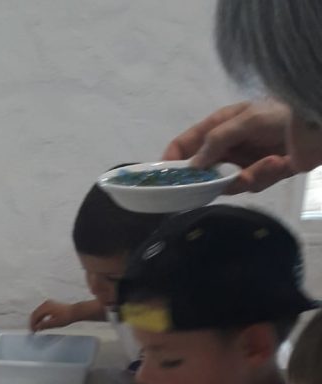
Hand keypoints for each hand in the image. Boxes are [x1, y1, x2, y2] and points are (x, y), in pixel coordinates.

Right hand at [30, 300, 76, 332]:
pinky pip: (42, 311)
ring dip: (36, 320)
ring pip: (38, 312)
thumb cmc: (67, 317)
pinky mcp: (51, 304)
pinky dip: (40, 317)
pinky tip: (42, 323)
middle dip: (33, 322)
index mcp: (46, 307)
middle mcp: (46, 303)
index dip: (32, 324)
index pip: (34, 316)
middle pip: (35, 313)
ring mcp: (48, 303)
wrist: (75, 311)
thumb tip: (36, 327)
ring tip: (37, 328)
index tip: (32, 331)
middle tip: (33, 330)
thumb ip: (44, 325)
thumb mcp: (54, 323)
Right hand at [163, 99, 294, 193]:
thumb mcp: (248, 119)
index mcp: (219, 126)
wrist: (320, 123)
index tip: (165, 179)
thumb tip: (193, 165)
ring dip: (247, 177)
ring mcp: (243, 160)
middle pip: (203, 171)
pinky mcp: (261, 173)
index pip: (186, 144)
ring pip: (227, 183)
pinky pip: (252, 185)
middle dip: (212, 179)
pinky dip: (266, 176)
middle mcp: (227, 145)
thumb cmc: (283, 112)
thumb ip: (218, 140)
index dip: (172, 160)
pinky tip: (281, 163)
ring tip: (268, 165)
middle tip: (220, 182)